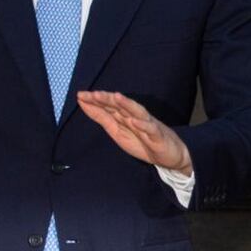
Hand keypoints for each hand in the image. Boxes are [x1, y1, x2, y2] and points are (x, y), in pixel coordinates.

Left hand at [77, 90, 192, 174]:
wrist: (171, 157)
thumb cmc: (142, 142)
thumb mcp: (117, 131)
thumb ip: (102, 117)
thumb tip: (84, 104)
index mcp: (124, 116)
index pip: (108, 105)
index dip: (95, 100)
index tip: (80, 95)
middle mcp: (135, 116)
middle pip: (121, 105)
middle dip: (108, 99)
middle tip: (93, 94)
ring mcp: (147, 124)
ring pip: (137, 112)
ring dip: (127, 104)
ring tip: (116, 97)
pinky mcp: (158, 135)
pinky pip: (151, 129)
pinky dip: (143, 124)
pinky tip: (134, 121)